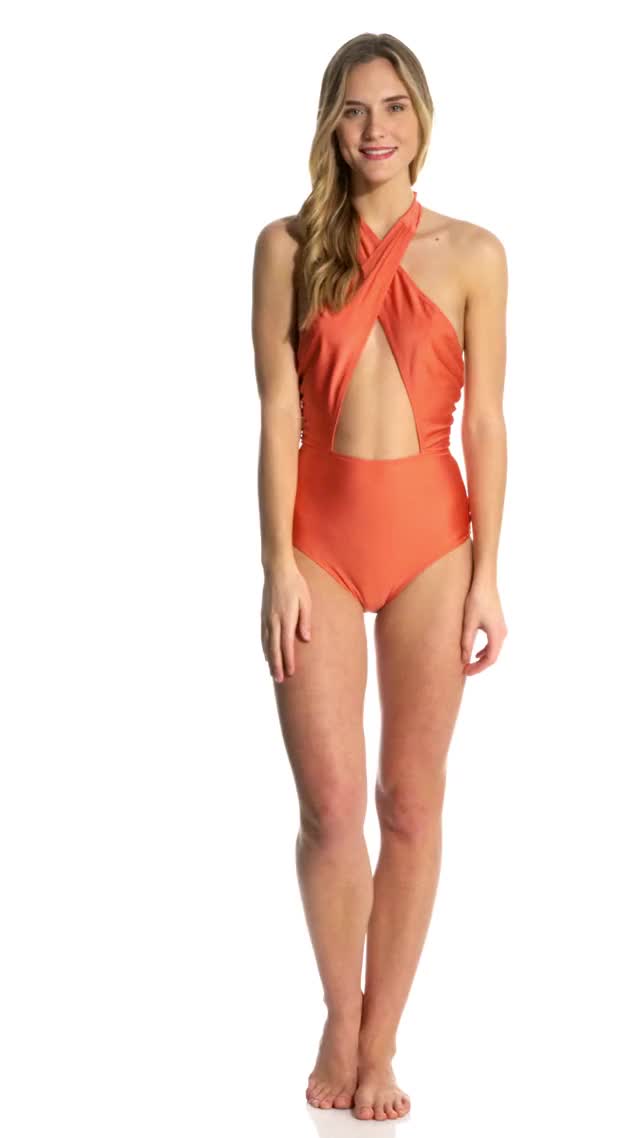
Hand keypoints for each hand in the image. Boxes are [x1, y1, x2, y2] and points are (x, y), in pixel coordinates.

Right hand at [261, 557, 311, 682]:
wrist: (277, 570)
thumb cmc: (296, 584)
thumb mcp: (306, 601)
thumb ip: (305, 621)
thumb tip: (305, 639)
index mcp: (286, 618)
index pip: (287, 645)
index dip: (289, 660)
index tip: (291, 673)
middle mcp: (274, 621)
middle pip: (274, 648)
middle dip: (277, 666)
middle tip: (279, 680)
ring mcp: (266, 619)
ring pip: (266, 644)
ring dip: (270, 660)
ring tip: (273, 673)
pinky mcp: (263, 616)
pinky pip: (263, 636)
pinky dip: (265, 648)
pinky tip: (267, 655)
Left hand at [460, 578, 507, 676]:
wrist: (484, 582)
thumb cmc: (476, 600)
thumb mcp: (468, 623)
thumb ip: (466, 642)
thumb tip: (464, 659)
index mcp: (497, 634)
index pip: (490, 659)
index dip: (478, 668)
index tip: (466, 672)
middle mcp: (502, 633)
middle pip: (493, 656)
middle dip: (479, 665)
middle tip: (464, 670)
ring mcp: (501, 628)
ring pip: (493, 650)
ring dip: (482, 658)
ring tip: (468, 663)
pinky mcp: (497, 623)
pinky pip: (493, 642)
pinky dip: (484, 650)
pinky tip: (475, 652)